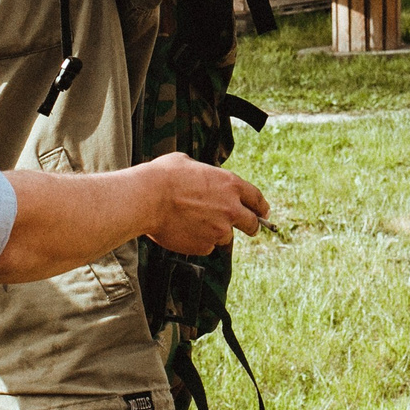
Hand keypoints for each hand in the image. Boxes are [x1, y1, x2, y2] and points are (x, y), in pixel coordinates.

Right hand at [134, 151, 268, 254]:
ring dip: (215, 232)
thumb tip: (201, 177)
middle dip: (252, 227)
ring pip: (225, 236)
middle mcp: (231, 209)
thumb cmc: (163, 176)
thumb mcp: (188, 163)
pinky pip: (206, 246)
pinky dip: (198, 242)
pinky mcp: (205, 246)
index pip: (257, 198)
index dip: (261, 207)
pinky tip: (183, 231)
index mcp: (230, 184)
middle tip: (249, 228)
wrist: (146, 198)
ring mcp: (219, 230)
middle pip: (252, 224)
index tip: (263, 212)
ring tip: (192, 222)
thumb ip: (204, 175)